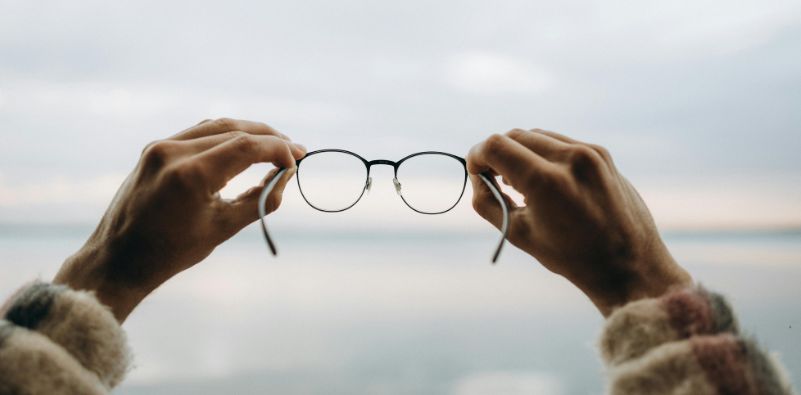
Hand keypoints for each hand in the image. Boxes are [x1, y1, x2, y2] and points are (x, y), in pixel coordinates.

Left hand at [54, 118, 305, 321]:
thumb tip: (286, 176)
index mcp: (190, 175)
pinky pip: (199, 132)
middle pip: (234, 129)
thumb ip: (261, 199)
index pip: (246, 146)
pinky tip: (243, 146)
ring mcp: (160, 146)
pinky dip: (226, 135)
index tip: (298, 159)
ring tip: (274, 146)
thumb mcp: (223, 228)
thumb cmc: (171, 252)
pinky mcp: (154, 148)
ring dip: (249, 132)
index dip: (278, 149)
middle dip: (269, 138)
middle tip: (294, 150)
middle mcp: (172, 152)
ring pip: (217, 126)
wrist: (118, 259)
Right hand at [467, 129, 690, 315]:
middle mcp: (570, 158)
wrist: (630, 264)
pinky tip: (544, 180)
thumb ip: (488, 202)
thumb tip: (477, 178)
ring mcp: (590, 152)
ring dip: (520, 152)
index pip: (495, 146)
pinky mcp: (602, 153)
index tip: (475, 172)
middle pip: (514, 135)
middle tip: (493, 178)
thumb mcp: (518, 233)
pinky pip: (560, 142)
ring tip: (518, 182)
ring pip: (537, 135)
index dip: (477, 156)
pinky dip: (543, 154)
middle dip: (497, 154)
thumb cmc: (571, 256)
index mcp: (547, 181)